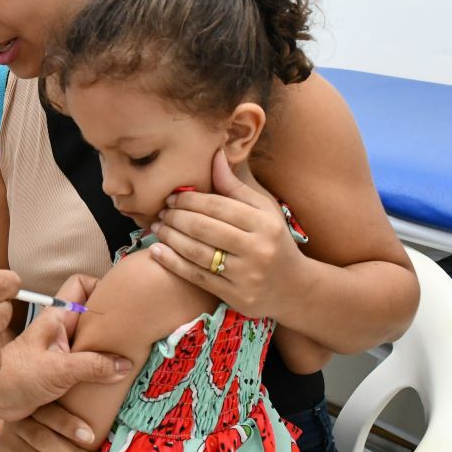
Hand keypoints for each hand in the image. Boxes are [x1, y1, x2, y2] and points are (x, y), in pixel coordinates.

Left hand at [0, 274, 131, 420]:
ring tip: (127, 360)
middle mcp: (61, 330)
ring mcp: (62, 350)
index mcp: (58, 317)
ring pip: (92, 341)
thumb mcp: (59, 369)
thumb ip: (92, 366)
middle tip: (133, 336)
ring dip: (107, 351)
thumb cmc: (14, 376)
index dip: (101, 287)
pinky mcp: (61, 371)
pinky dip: (99, 371)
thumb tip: (123, 364)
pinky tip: (112, 382)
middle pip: (93, 315)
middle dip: (112, 323)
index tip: (121, 303)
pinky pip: (87, 365)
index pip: (81, 285)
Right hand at [0, 403, 98, 451]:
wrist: (18, 432)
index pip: (48, 413)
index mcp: (30, 403)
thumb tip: (115, 380)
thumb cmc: (51, 419)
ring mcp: (6, 443)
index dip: (69, 425)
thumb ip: (80, 401)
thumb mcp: (61, 404)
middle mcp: (14, 422)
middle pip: (41, 440)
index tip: (91, 437)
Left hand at [149, 148, 307, 317]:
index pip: (218, 206)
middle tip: (161, 212)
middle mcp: (257, 249)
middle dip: (176, 218)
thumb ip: (236, 186)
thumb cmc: (274, 241)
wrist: (294, 288)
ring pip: (197, 253)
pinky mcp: (236, 296)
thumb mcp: (263, 211)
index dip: (190, 200)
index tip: (171, 197)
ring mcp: (246, 276)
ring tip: (157, 228)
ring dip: (170, 238)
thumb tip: (215, 154)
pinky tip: (158, 251)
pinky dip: (173, 263)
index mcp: (265, 223)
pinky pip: (197, 277)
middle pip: (204, 229)